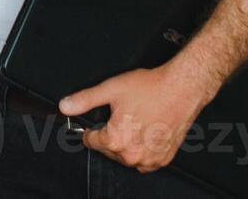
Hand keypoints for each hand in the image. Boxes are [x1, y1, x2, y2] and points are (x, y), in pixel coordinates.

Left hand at [58, 59, 221, 172]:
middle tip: (119, 118)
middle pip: (109, 150)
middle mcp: (133, 155)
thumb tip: (65, 106)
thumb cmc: (150, 88)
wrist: (182, 89)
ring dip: (125, 144)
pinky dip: (141, 149)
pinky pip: (144, 160)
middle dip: (109, 136)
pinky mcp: (163, 159)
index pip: (91, 141)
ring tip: (133, 123)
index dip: (90, 129)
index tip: (93, 125)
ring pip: (126, 156)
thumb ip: (85, 100)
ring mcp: (150, 159)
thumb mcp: (111, 89)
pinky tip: (145, 132)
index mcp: (116, 140)